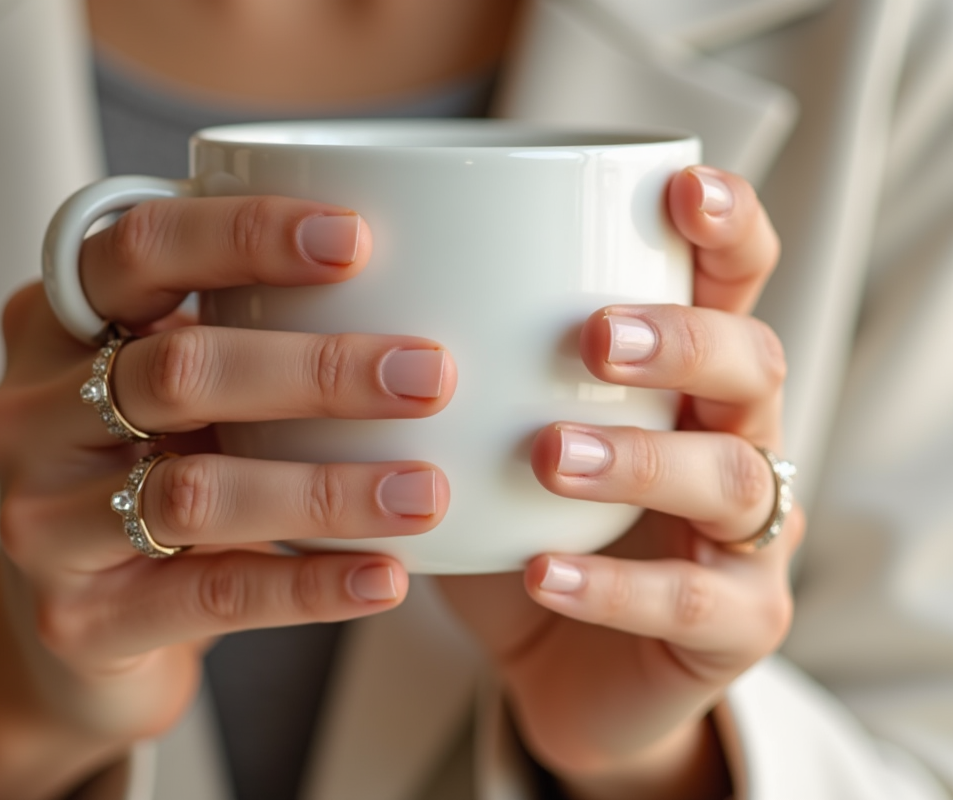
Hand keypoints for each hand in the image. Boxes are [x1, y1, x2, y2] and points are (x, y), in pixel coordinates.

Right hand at [0, 197, 455, 799]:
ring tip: (425, 491)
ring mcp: (41, 519)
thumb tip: (410, 278)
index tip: (359, 239)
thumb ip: (242, 325)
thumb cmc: (153, 466)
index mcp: (57, 320)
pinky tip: (386, 577)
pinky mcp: (77, 618)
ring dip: (326, 489)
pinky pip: (210, 594)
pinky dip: (308, 585)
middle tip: (431, 377)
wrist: (80, 619)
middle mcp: (29, 411)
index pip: (140, 249)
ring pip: (194, 493)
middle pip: (178, 370)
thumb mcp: (179, 382)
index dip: (245, 234)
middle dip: (319, 371)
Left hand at [438, 166, 801, 799]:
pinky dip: (612, 585)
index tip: (680, 188)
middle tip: (594, 337)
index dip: (726, 228)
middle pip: (754, 363)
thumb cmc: (518, 527)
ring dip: (641, 458)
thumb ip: (450, 369)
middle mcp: (735, 439)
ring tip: (550, 453)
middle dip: (683, 339)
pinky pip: (695, 604)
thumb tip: (331, 287)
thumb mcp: (483, 437)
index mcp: (686, 374)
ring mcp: (750, 538)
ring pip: (731, 479)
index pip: (733, 280)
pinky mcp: (740, 626)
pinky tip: (540, 571)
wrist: (564, 670)